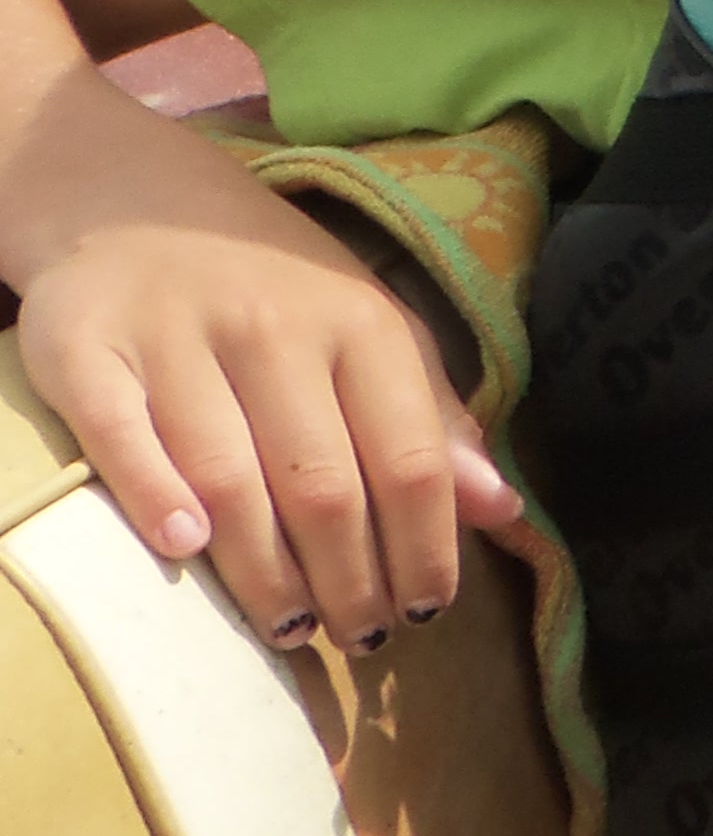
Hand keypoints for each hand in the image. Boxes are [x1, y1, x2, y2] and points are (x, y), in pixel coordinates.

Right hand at [8, 83, 519, 654]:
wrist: (132, 199)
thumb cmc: (274, 288)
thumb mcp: (371, 333)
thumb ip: (434, 419)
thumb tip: (504, 511)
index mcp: (361, 324)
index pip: (409, 456)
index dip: (425, 545)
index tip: (427, 610)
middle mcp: (275, 326)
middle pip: (323, 483)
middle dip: (349, 578)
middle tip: (359, 636)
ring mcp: (178, 336)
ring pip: (230, 475)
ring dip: (263, 569)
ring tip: (290, 627)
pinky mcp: (86, 347)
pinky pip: (121, 433)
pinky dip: (155, 493)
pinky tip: (186, 550)